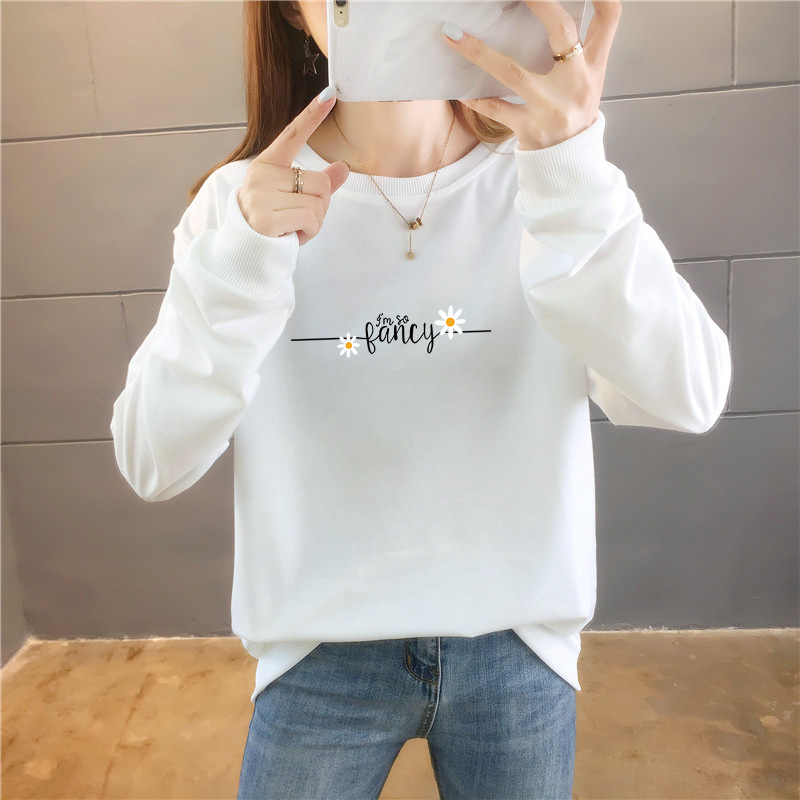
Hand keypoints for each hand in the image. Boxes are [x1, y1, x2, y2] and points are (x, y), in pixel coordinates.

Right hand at [239, 90, 350, 245]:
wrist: (247, 252)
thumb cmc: (273, 223)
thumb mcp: (295, 199)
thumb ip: (318, 183)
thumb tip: (343, 168)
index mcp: (267, 165)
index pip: (292, 135)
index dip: (312, 115)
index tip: (330, 94)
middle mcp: (261, 176)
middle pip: (320, 182)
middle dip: (319, 205)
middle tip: (297, 217)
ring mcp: (261, 196)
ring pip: (318, 203)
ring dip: (314, 222)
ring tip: (291, 227)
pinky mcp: (266, 218)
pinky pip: (310, 219)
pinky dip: (308, 232)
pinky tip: (290, 235)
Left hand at [441, 0, 621, 150]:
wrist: (570, 163)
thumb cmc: (574, 113)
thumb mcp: (588, 79)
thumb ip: (578, 48)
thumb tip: (549, 11)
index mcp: (594, 64)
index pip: (609, 17)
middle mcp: (577, 82)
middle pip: (561, 31)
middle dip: (539, 3)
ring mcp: (552, 106)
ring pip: (512, 71)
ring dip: (479, 52)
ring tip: (452, 35)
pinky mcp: (530, 129)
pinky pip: (495, 108)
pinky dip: (475, 98)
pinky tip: (459, 88)